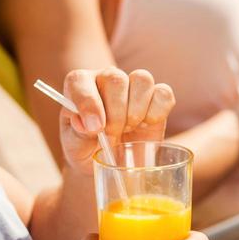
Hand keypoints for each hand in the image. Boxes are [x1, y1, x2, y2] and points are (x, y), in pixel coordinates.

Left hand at [57, 68, 175, 168]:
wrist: (110, 161)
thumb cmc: (87, 149)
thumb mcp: (75, 147)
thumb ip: (77, 134)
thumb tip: (87, 123)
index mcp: (80, 86)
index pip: (79, 81)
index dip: (87, 103)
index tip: (95, 129)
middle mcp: (106, 78)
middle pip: (116, 79)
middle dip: (115, 114)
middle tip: (112, 134)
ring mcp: (133, 85)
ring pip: (142, 79)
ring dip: (136, 110)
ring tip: (128, 128)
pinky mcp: (157, 96)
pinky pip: (164, 93)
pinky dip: (157, 112)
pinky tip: (146, 125)